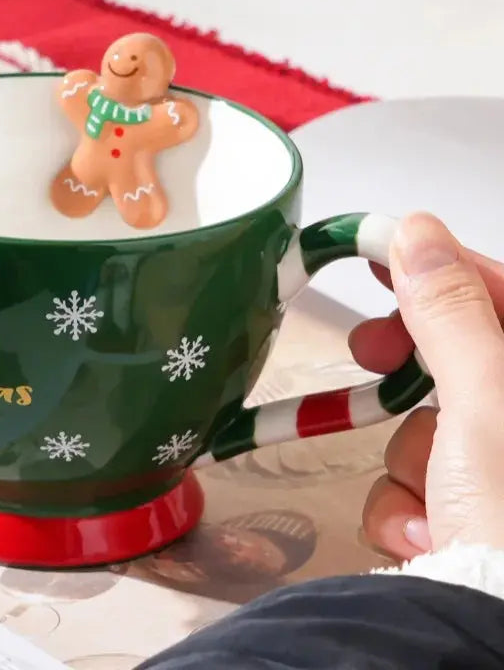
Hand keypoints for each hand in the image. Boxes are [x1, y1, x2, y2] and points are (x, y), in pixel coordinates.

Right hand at [350, 212, 503, 560]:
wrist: (488, 635)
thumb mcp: (485, 402)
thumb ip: (451, 314)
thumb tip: (419, 234)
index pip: (497, 292)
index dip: (437, 267)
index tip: (377, 253)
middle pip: (458, 356)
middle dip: (409, 366)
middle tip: (372, 353)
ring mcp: (495, 470)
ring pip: (428, 426)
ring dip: (410, 460)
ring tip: (432, 502)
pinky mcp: (466, 511)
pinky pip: (416, 481)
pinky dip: (408, 507)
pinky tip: (428, 536)